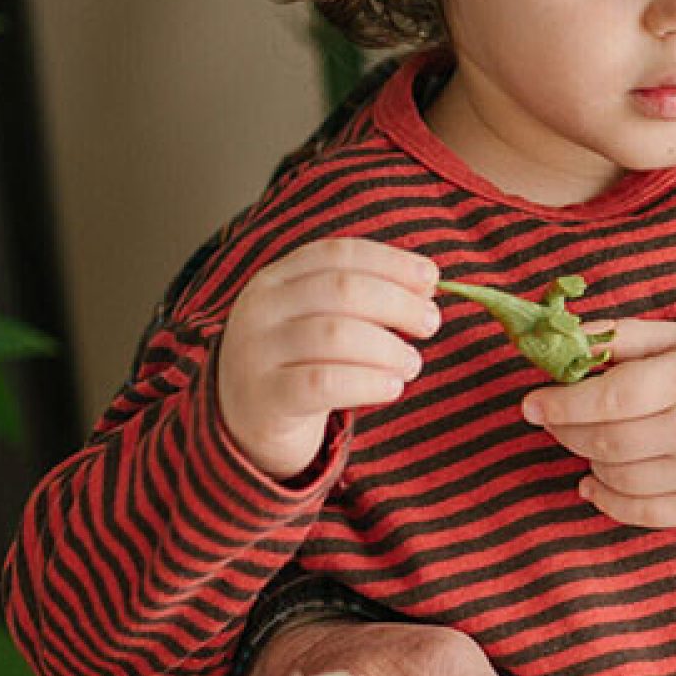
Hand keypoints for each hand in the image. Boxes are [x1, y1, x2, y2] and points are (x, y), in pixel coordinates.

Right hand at [216, 238, 440, 479]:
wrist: (243, 421)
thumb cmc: (299, 362)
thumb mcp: (320, 320)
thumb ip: (363, 298)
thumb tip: (427, 284)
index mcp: (277, 278)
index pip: (338, 254)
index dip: (391, 262)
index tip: (432, 279)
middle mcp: (260, 307)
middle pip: (343, 289)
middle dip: (399, 304)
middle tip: (431, 323)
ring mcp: (256, 352)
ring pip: (336, 335)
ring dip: (389, 348)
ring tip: (411, 363)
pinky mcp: (265, 397)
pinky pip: (324, 383)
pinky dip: (368, 382)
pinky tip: (392, 387)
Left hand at [522, 318, 675, 526]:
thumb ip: (623, 337)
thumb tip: (562, 342)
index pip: (605, 397)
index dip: (559, 403)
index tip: (528, 403)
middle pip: (603, 440)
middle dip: (565, 430)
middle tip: (553, 419)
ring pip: (614, 476)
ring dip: (587, 459)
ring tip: (588, 441)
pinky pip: (638, 512)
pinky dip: (604, 499)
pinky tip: (592, 482)